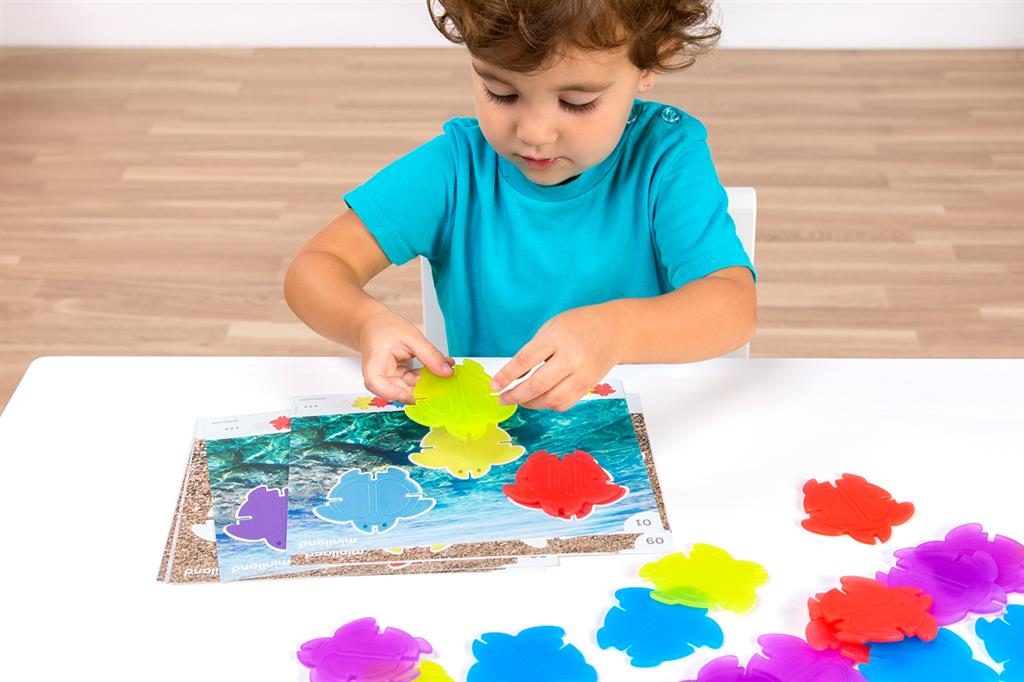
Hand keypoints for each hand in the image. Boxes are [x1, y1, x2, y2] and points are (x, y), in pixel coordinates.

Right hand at [358, 310, 453, 403]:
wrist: (376, 324)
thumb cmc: (385, 327)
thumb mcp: (411, 337)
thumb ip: (429, 355)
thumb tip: (446, 372)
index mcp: (374, 363)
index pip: (376, 383)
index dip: (392, 392)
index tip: (409, 394)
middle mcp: (380, 376)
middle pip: (398, 391)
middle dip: (422, 390)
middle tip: (443, 385)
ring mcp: (390, 379)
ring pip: (410, 389)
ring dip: (428, 384)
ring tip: (444, 373)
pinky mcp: (400, 378)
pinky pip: (414, 382)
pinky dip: (427, 377)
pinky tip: (439, 368)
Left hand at [490, 302, 625, 411]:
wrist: (614, 331)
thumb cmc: (579, 326)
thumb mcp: (551, 328)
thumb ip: (532, 351)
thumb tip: (514, 377)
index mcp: (557, 338)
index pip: (525, 360)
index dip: (506, 375)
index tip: (495, 385)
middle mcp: (571, 358)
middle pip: (537, 385)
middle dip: (515, 396)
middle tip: (502, 399)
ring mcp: (582, 375)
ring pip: (550, 400)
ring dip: (530, 404)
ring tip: (519, 400)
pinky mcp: (588, 386)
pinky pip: (564, 403)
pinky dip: (548, 405)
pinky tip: (540, 399)